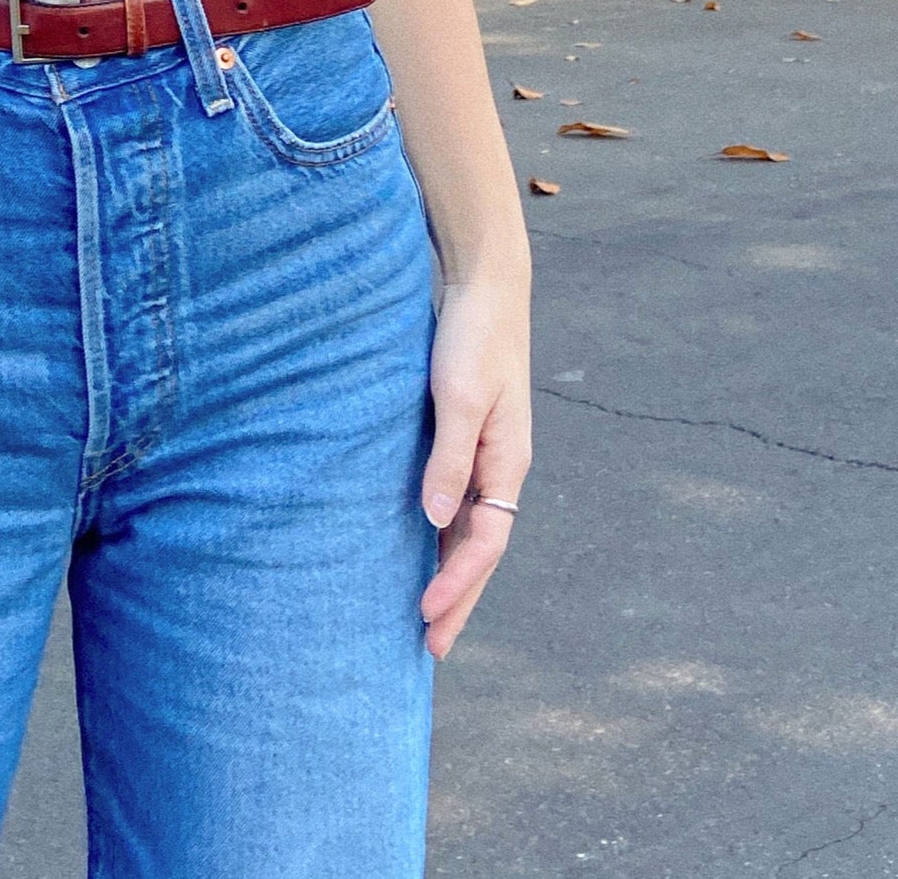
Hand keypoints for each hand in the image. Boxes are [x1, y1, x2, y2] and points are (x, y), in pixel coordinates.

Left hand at [418, 271, 530, 658]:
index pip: (486, 542)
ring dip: (453, 573)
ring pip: (473, 530)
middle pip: (483, 549)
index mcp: (509, 461)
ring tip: (429, 616)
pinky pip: (461, 502)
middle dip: (460, 598)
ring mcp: (489, 455)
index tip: (426, 616)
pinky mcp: (469, 438)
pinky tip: (425, 549)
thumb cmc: (472, 335)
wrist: (485, 285)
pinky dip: (446, 536)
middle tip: (432, 647)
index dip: (457, 583)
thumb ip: (450, 457)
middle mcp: (503, 467)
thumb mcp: (458, 394)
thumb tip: (436, 520)